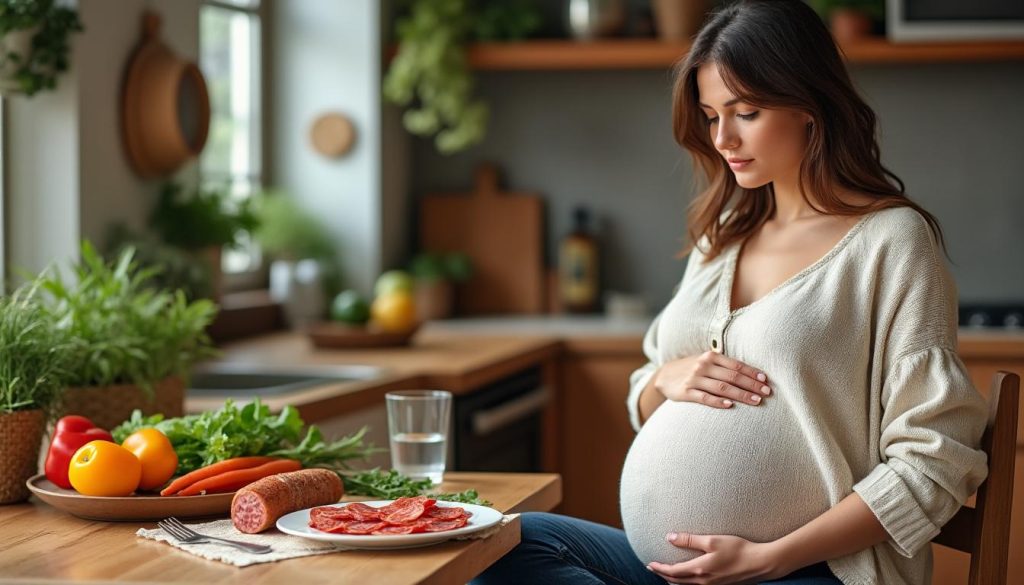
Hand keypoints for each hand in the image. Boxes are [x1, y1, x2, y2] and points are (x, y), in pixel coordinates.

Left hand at [647, 532, 787, 584]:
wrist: (760, 563)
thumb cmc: (738, 549)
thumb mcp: (712, 540)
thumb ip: (690, 540)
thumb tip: (670, 537)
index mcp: (699, 570)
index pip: (673, 572)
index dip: (659, 568)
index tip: (649, 564)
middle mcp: (703, 581)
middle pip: (677, 581)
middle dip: (663, 575)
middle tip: (652, 569)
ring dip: (673, 581)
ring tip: (665, 574)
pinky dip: (685, 583)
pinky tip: (686, 578)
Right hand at [654, 351, 770, 408]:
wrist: (663, 375)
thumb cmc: (691, 369)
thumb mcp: (705, 361)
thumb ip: (724, 366)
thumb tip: (752, 375)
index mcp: (711, 357)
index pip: (736, 365)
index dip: (752, 373)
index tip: (766, 381)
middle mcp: (703, 366)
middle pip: (732, 376)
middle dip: (751, 385)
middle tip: (767, 393)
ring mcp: (694, 379)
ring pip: (722, 387)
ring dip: (741, 395)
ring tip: (756, 401)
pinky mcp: (686, 392)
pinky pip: (704, 397)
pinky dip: (717, 402)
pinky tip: (729, 406)